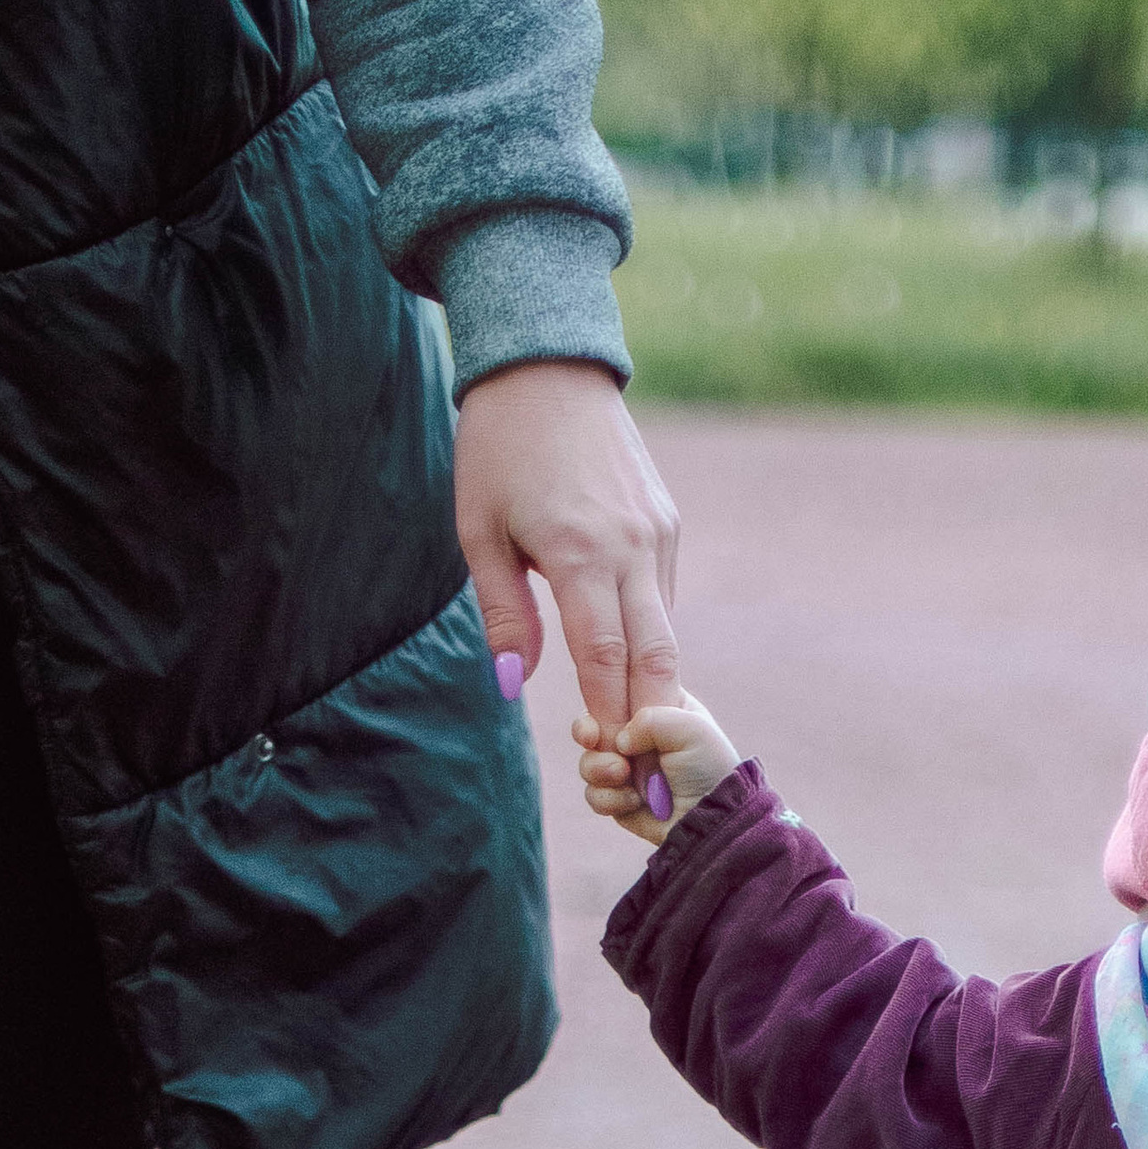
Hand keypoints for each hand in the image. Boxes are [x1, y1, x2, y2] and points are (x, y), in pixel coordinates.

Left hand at [453, 360, 680, 738]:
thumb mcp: (480, 532)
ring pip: (666, 631)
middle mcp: (632, 548)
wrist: (548, 367)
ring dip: (654, 683)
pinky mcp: (667, 522)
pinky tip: (633, 664)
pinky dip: (650, 636)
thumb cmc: (498, 450)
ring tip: (642, 737)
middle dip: (653, 721)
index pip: (606, 658)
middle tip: (653, 781)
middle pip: (657, 658)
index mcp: (581, 553)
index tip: (615, 767)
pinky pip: (663, 596)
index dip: (612, 718)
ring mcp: (658, 534)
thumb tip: (515, 685)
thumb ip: (502, 613)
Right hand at [574, 690, 740, 840]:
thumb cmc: (709, 769)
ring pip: (589, 760)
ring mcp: (628, 768)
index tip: (594, 719)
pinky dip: (607, 798)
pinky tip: (632, 801)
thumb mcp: (690, 728)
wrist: (711, 820)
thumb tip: (619, 740)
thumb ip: (650, 718)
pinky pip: (595, 794)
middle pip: (594, 724)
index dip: (600, 701)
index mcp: (659, 708)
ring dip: (598, 768)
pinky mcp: (620, 798)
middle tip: (591, 740)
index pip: (619, 691)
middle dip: (587, 733)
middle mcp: (640, 737)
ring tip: (622, 775)